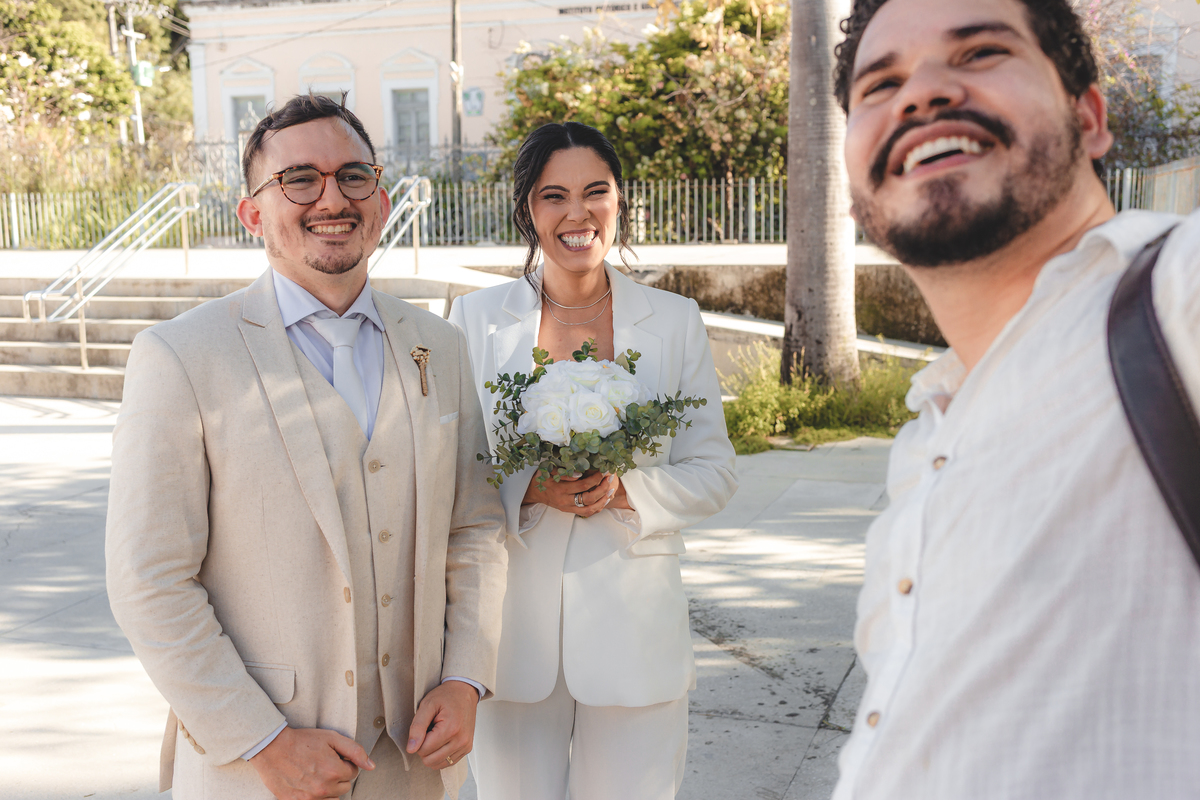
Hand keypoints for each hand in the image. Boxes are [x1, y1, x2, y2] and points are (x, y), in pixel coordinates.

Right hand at [249, 726, 372, 799]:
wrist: (272, 748)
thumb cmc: (301, 741)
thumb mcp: (331, 738)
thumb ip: (355, 751)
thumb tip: (371, 765)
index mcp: (334, 771)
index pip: (353, 772)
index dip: (345, 763)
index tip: (334, 757)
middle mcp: (324, 788)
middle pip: (344, 787)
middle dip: (339, 776)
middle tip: (325, 764)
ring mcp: (310, 798)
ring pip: (332, 797)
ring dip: (329, 787)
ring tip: (317, 774)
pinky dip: (317, 796)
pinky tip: (310, 784)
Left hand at [407, 680, 478, 769]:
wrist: (464, 692)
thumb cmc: (446, 696)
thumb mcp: (427, 705)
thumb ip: (417, 727)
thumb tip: (411, 749)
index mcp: (451, 729)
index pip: (423, 750)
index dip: (418, 740)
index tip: (425, 726)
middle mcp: (461, 740)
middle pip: (430, 760)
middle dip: (424, 748)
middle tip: (430, 730)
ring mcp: (465, 746)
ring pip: (438, 764)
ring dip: (433, 752)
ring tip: (437, 734)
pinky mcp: (467, 749)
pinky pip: (448, 763)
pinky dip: (441, 754)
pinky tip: (443, 740)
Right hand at [522, 470, 617, 516]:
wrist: (534, 492)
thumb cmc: (543, 478)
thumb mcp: (550, 471)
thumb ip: (564, 473)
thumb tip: (580, 474)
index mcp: (561, 489)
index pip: (583, 485)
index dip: (595, 478)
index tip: (603, 471)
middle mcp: (565, 501)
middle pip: (589, 498)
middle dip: (602, 488)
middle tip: (609, 479)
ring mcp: (568, 508)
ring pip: (590, 509)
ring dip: (602, 500)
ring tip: (610, 490)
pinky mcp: (569, 511)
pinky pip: (586, 513)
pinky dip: (597, 507)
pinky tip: (604, 499)